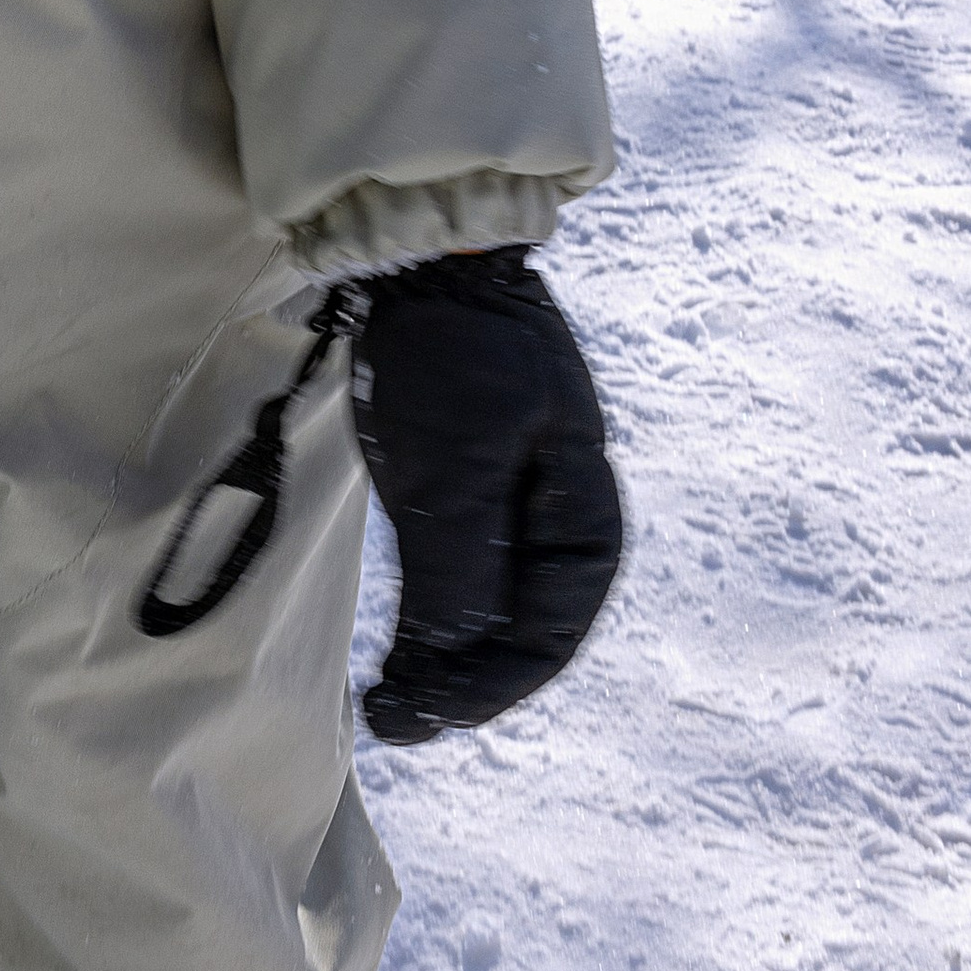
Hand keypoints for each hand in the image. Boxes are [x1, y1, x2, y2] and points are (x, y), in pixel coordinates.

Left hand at [350, 246, 621, 744]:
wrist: (424, 252)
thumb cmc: (450, 355)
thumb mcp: (454, 471)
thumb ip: (461, 574)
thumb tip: (448, 678)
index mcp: (583, 513)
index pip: (550, 636)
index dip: (486, 690)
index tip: (421, 718)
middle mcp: (560, 513)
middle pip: (524, 627)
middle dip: (463, 681)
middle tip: (391, 718)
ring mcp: (517, 491)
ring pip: (491, 603)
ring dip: (444, 654)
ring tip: (386, 697)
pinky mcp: (472, 474)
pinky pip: (464, 563)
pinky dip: (435, 608)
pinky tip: (399, 639)